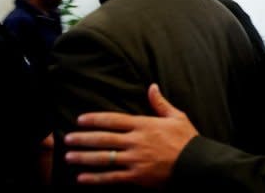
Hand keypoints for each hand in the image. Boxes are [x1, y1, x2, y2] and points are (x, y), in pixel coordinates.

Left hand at [64, 83, 198, 186]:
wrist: (197, 165)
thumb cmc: (187, 140)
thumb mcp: (177, 117)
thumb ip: (161, 103)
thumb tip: (152, 86)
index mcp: (144, 125)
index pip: (114, 120)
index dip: (95, 119)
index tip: (81, 119)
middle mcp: (136, 141)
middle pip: (104, 138)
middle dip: (83, 138)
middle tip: (67, 138)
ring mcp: (135, 160)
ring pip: (104, 158)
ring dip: (84, 157)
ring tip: (69, 156)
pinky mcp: (137, 177)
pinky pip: (112, 178)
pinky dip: (96, 178)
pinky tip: (82, 178)